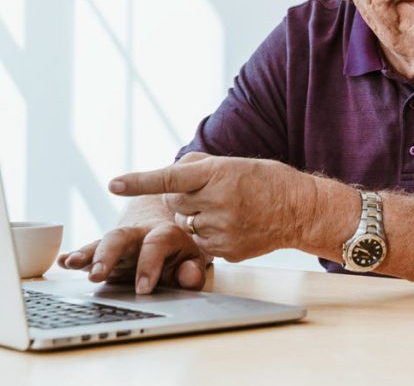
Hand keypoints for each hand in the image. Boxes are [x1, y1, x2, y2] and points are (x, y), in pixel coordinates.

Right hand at [57, 222, 208, 293]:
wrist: (168, 237)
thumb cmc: (180, 254)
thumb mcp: (193, 261)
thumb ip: (192, 271)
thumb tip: (189, 277)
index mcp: (165, 234)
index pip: (156, 244)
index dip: (149, 265)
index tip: (143, 289)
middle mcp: (140, 234)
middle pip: (122, 237)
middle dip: (108, 254)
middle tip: (98, 275)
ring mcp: (121, 242)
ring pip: (102, 242)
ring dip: (87, 254)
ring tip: (72, 264)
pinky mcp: (105, 252)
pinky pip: (88, 251)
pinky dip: (74, 256)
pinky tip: (62, 262)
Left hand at [108, 152, 316, 262]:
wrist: (300, 209)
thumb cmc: (266, 180)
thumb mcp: (233, 162)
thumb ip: (197, 166)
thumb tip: (169, 174)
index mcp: (218, 175)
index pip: (170, 178)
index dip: (139, 181)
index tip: (113, 184)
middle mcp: (217, 202)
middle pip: (173, 203)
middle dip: (182, 198)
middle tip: (209, 192)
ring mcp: (221, 229)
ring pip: (185, 224)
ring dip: (196, 216)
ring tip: (227, 209)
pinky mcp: (225, 250)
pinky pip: (199, 243)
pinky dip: (208, 233)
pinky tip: (232, 225)